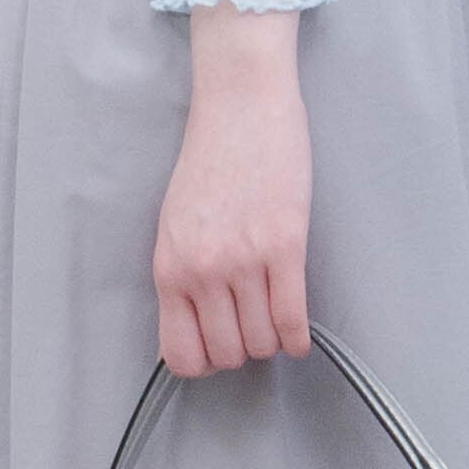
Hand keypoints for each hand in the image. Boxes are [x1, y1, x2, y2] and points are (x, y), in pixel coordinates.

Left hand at [153, 4, 312, 379]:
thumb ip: (182, 275)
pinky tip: (300, 335)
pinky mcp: (285, 245)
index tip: (219, 348)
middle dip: (243, 351)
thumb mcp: (175, 225)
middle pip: (226, 354)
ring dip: (272, 341)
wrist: (240, 105)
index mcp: (169, 267)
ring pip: (261, 341)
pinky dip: (299, 337)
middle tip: (253, 330)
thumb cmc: (210, 159)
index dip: (204, 364)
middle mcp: (201, 270)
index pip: (180, 354)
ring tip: (276, 321)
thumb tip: (197, 325)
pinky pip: (292, 318)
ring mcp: (243, 260)